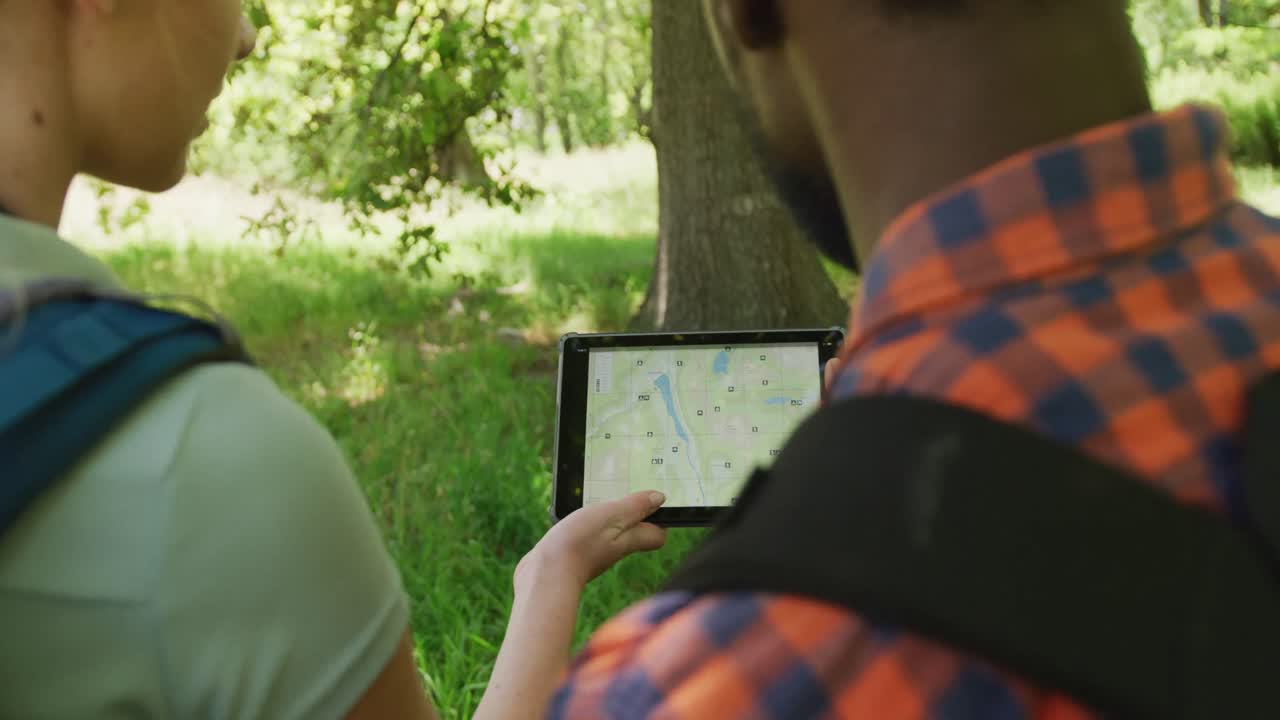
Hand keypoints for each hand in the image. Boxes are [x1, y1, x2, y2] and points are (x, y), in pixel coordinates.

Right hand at [516, 491, 667, 593]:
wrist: (545, 574)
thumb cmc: (580, 543)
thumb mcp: (612, 515)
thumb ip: (635, 506)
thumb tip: (659, 499)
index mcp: (630, 540)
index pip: (656, 535)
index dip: (660, 518)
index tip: (655, 501)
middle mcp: (615, 549)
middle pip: (633, 532)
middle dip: (633, 513)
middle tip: (627, 492)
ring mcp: (594, 553)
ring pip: (609, 533)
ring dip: (608, 516)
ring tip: (600, 497)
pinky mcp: (574, 554)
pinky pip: (587, 536)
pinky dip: (586, 524)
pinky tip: (576, 513)